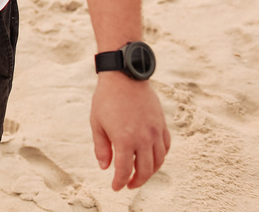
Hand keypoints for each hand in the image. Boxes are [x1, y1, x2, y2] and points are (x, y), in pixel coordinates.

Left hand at [90, 73, 169, 189]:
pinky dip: (161, 157)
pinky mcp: (162, 124)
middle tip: (128, 185)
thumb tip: (105, 167)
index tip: (116, 187)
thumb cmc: (106, 98)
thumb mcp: (97, 123)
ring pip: (159, 161)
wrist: (124, 76)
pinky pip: (165, 147)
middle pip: (145, 170)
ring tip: (141, 175)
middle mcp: (144, 138)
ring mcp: (155, 131)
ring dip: (151, 172)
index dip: (120, 182)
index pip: (125, 170)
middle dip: (137, 181)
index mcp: (125, 140)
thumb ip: (102, 147)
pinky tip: (153, 158)